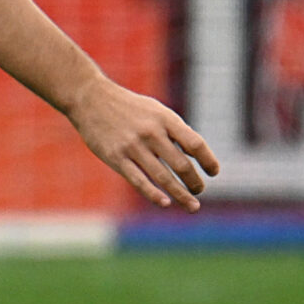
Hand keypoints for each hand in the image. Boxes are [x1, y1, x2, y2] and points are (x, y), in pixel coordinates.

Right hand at [65, 75, 218, 211]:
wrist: (90, 99)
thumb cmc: (128, 107)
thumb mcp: (155, 110)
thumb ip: (174, 131)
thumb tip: (195, 156)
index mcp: (165, 119)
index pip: (195, 144)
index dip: (208, 161)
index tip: (213, 172)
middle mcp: (151, 133)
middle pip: (182, 165)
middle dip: (195, 182)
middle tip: (199, 190)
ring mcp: (132, 146)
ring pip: (163, 177)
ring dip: (181, 194)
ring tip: (193, 205)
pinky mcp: (115, 157)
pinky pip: (138, 180)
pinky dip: (154, 194)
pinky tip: (166, 203)